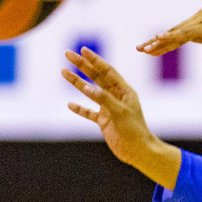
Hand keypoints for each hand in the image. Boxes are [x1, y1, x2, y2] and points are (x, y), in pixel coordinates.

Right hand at [62, 48, 180, 188]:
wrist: (138, 151)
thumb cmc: (134, 130)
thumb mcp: (119, 112)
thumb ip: (103, 98)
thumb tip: (85, 86)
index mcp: (125, 91)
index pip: (107, 71)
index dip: (95, 60)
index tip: (82, 50)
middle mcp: (116, 97)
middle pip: (96, 77)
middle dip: (82, 65)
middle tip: (68, 54)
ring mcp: (109, 109)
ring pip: (90, 92)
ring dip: (77, 82)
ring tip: (63, 72)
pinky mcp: (104, 122)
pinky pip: (89, 112)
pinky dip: (80, 108)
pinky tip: (70, 104)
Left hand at [137, 8, 201, 68]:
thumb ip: (201, 39)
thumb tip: (187, 41)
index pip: (178, 32)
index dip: (162, 41)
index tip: (149, 49)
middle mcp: (200, 15)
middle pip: (174, 31)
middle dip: (156, 42)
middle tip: (140, 49)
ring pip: (177, 32)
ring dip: (160, 42)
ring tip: (145, 49)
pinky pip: (186, 33)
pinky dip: (172, 37)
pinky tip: (159, 40)